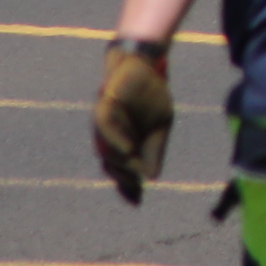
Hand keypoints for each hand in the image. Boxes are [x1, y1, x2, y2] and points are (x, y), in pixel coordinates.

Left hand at [92, 40, 173, 202]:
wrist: (146, 63)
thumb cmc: (152, 95)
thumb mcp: (160, 126)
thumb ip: (154, 150)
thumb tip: (150, 177)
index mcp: (125, 142)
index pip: (122, 171)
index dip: (127, 188)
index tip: (137, 203)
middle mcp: (111, 136)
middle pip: (111, 166)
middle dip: (123, 179)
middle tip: (136, 187)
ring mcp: (106, 124)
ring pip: (106, 150)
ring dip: (120, 163)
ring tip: (135, 168)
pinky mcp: (105, 107)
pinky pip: (106, 128)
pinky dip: (116, 141)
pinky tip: (129, 150)